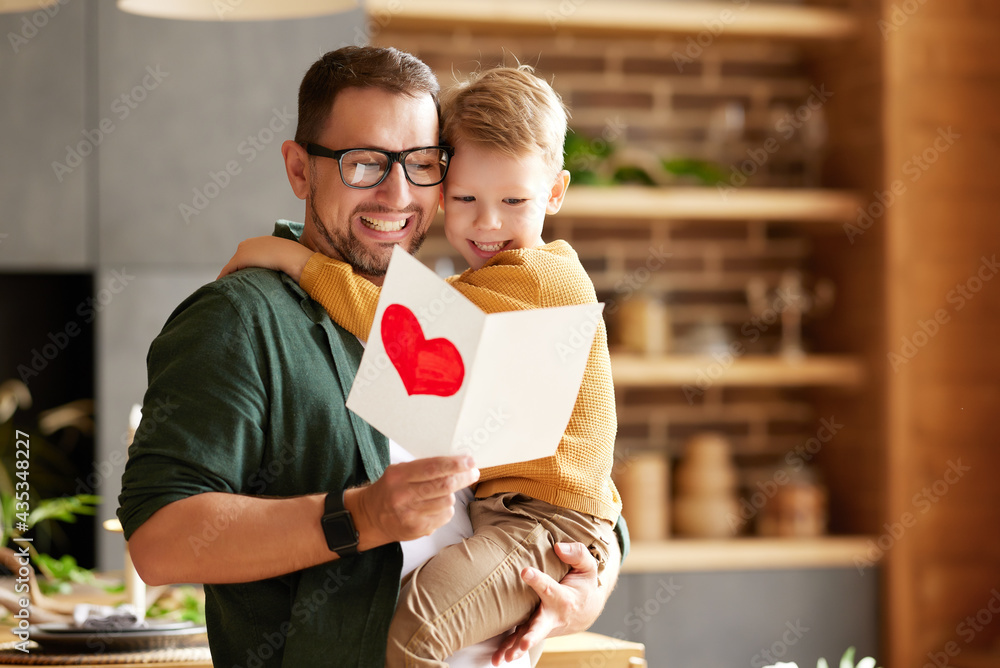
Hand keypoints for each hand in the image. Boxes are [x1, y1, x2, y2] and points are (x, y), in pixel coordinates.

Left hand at [217, 236, 312, 280]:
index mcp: (262, 241)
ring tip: (231, 284)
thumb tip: (286, 270)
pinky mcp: (240, 259)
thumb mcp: (288, 257)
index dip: (249, 265)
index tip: (248, 274)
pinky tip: (222, 283)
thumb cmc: (295, 258)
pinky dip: (224, 276)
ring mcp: (244, 250)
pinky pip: (228, 269)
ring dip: (232, 274)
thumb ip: (282, 261)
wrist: (292, 257)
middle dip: (238, 269)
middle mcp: (250, 243)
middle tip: (238, 282)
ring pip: (233, 264)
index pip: (250, 253)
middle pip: (239, 258)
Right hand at [346, 456, 478, 549]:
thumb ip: (424, 467)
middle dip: (463, 477)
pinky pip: (444, 516)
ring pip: (447, 501)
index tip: (469, 461)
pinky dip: (446, 509)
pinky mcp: (417, 529)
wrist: (370, 517)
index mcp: (398, 475)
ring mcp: (410, 515)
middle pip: (444, 485)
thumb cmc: (390, 489)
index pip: (432, 468)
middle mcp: (403, 495)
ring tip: (444, 492)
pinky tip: (436, 507)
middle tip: (473, 472)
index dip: (454, 464)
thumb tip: (457, 463)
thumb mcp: (399, 472)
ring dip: (452, 495)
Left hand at [492, 542, 606, 664]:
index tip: (525, 572)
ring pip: (529, 637)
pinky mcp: (534, 629)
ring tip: (505, 657)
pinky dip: (510, 649)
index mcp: (564, 597)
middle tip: (524, 643)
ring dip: (517, 648)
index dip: (538, 580)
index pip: (550, 588)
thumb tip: (558, 547)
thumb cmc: (583, 584)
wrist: (586, 609)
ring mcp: (543, 625)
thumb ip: (577, 554)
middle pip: (541, 626)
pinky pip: (521, 639)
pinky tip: (498, 659)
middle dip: (532, 635)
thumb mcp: (587, 567)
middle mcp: (553, 615)